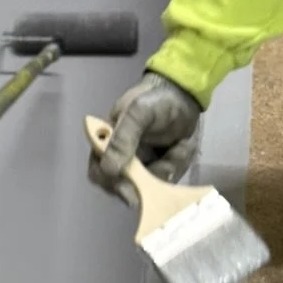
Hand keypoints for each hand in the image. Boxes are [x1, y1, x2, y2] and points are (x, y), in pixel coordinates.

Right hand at [89, 71, 200, 193]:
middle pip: (126, 187)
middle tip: (168, 165)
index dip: (114, 184)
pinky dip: (177, 165)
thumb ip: (123, 138)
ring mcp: (141, 167)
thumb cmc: (155, 99)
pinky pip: (167, 181)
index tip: (134, 188)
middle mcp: (121, 160)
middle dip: (149, 180)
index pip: (99, 173)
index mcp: (106, 145)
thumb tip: (109, 168)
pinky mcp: (160, 170)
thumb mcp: (139, 112)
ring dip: (167, 168)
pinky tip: (182, 146)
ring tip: (179, 146)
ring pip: (150, 187)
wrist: (183, 94)